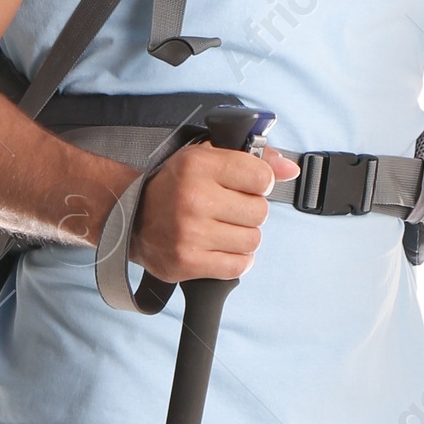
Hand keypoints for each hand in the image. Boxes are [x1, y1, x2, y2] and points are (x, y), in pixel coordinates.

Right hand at [129, 137, 299, 283]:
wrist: (132, 219)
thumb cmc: (175, 187)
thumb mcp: (208, 157)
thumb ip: (255, 158)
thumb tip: (291, 169)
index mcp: (198, 165)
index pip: (262, 177)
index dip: (258, 183)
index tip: (243, 185)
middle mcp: (193, 198)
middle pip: (259, 211)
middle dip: (249, 211)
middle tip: (226, 209)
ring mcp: (189, 233)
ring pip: (252, 240)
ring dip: (242, 237)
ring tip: (220, 229)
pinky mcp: (187, 262)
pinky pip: (238, 266)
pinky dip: (235, 259)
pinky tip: (218, 247)